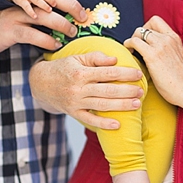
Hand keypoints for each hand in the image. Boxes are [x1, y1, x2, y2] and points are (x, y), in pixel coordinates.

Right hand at [29, 52, 144, 129]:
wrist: (42, 84)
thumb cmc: (64, 68)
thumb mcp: (77, 58)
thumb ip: (96, 57)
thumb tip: (115, 60)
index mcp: (80, 73)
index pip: (107, 72)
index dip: (124, 73)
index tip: (138, 73)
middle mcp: (78, 89)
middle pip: (107, 90)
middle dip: (126, 91)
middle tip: (141, 91)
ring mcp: (76, 102)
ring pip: (102, 105)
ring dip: (121, 105)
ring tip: (136, 104)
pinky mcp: (74, 113)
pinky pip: (90, 120)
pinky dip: (103, 124)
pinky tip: (117, 125)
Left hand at [123, 16, 182, 107]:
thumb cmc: (182, 80)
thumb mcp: (177, 58)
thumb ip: (168, 51)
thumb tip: (155, 52)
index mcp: (175, 38)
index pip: (156, 21)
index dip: (146, 27)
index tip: (143, 38)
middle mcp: (168, 38)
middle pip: (147, 26)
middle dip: (138, 34)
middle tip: (136, 45)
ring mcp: (160, 46)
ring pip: (139, 32)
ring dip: (132, 39)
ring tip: (131, 50)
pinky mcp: (152, 55)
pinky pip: (134, 42)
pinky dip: (128, 45)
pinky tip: (129, 53)